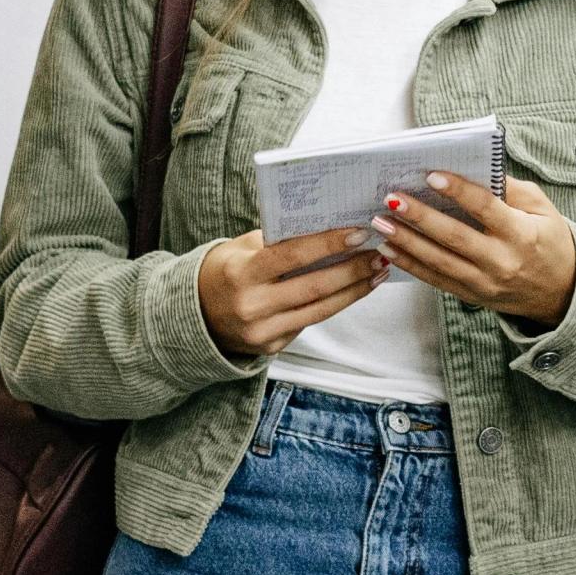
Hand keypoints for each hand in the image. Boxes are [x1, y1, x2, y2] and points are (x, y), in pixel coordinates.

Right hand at [198, 225, 381, 358]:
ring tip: (377, 271)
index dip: (328, 244)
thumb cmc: (225, 271)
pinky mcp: (271, 347)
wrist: (195, 315)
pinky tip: (355, 290)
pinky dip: (336, 304)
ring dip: (354, 290)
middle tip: (380, 253)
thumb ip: (277, 241)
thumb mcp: (241, 248)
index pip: (291, 256)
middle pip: (314, 287)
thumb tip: (326, 226)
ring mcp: (262, 331)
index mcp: (241, 273)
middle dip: (352, 269)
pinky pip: (310, 322)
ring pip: (320, 309)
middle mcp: (252, 306)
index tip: (358, 233)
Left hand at [372, 172, 575, 325]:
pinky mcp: (473, 296)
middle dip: (420, 218)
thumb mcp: (542, 208)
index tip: (431, 176)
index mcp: (522, 234)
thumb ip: (511, 190)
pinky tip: (389, 249)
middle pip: (455, 237)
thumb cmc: (550, 240)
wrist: (562, 291)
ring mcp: (485, 283)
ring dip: (406, 242)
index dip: (459, 191)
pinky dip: (411, 265)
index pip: (486, 208)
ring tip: (381, 224)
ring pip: (440, 262)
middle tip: (391, 199)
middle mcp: (502, 261)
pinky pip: (436, 280)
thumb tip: (474, 168)